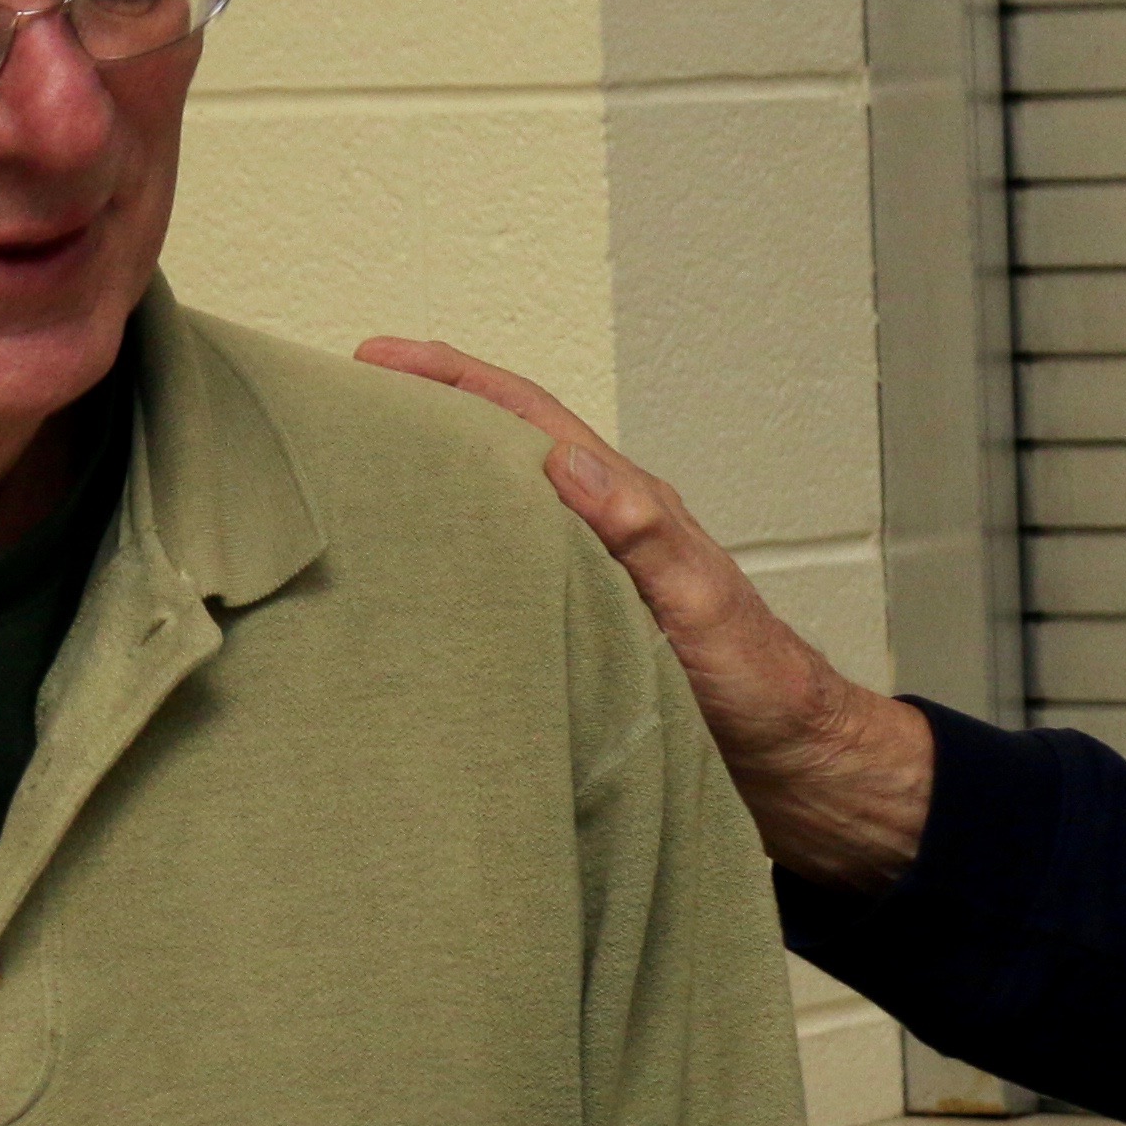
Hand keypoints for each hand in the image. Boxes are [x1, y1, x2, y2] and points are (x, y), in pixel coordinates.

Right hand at [358, 340, 938, 889]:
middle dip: (420, 422)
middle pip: (495, 455)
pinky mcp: (572, 639)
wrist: (791, 770)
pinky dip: (448, 569)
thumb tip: (564, 457)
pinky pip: (497, 585)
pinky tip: (402, 591)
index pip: (526, 419)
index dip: (453, 379)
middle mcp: (595, 534)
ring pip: (491, 518)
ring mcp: (581, 585)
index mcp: (624, 506)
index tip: (376, 355)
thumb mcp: (699, 602)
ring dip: (428, 494)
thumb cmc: (759, 684)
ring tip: (346, 489)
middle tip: (334, 413)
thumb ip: (642, 533)